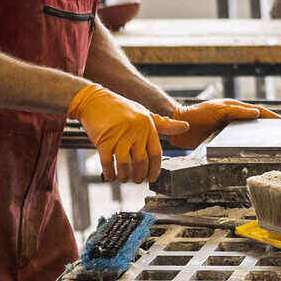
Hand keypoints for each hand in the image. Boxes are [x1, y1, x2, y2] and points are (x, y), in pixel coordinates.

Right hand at [68, 84, 188, 184]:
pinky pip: (108, 162)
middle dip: (140, 175)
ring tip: (124, 178)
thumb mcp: (144, 114)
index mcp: (147, 125)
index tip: (152, 178)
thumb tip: (185, 126)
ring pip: (125, 164)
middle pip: (141, 161)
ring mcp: (119, 136)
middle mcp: (135, 131)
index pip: (156, 153)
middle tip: (137, 180)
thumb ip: (164, 124)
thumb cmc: (120, 108)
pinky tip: (111, 176)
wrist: (94, 100)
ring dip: (125, 176)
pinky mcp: (103, 140)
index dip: (155, 169)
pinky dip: (110, 173)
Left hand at [169, 98, 279, 149]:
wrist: (180, 126)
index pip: (258, 112)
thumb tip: (257, 113)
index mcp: (236, 109)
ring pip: (248, 135)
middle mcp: (234, 119)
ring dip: (259, 140)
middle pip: (256, 124)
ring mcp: (229, 130)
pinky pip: (237, 145)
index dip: (271, 117)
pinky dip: (246, 148)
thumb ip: (238, 111)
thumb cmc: (198, 114)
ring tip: (271, 147)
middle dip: (269, 128)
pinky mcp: (222, 141)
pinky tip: (251, 155)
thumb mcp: (220, 110)